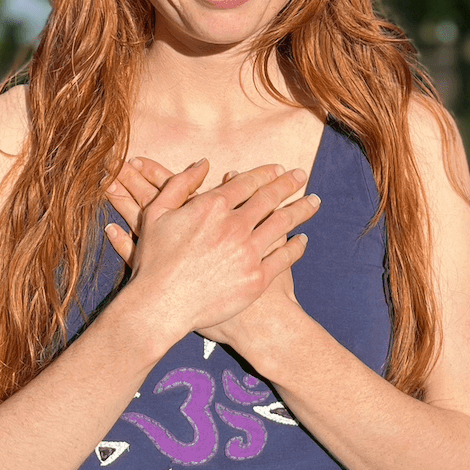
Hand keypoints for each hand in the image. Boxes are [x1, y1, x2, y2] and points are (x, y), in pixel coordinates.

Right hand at [106, 156, 318, 351]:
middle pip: (269, 198)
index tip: (278, 169)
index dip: (265, 173)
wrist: (161, 307)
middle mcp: (234, 226)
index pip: (247, 182)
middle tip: (302, 176)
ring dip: (301, 210)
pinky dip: (296, 246)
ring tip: (314, 202)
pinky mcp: (256, 279)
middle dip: (289, 184)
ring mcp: (248, 252)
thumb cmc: (155, 261)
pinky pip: (283, 258)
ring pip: (282, 224)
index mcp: (212, 207)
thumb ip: (180, 183)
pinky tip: (302, 239)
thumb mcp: (156, 213)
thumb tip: (203, 162)